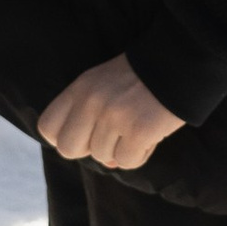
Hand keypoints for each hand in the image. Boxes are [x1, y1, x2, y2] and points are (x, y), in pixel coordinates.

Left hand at [38, 54, 185, 172]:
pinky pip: (127, 162)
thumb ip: (94, 120)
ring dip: (121, 150)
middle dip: (90, 149)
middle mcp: (91, 102)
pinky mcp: (138, 131)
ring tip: (137, 128)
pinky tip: (150, 136)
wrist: (178, 62)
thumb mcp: (105, 86)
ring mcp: (113, 117)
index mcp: (80, 88)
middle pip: (69, 149)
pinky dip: (140, 154)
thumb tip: (106, 163)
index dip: (65, 137)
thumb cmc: (141, 79)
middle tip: (112, 137)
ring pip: (102, 157)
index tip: (85, 134)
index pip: (48, 127)